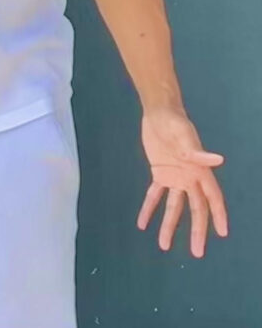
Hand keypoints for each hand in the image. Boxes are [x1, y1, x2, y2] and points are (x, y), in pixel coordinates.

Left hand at [137, 106, 227, 257]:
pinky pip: (154, 195)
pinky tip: (142, 223)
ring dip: (170, 225)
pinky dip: (149, 208)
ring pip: (174, 207)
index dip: (218, 215)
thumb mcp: (183, 134)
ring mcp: (175, 178)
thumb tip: (217, 160)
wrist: (158, 112)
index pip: (212, 198)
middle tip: (197, 253)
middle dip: (197, 231)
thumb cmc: (174, 121)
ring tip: (164, 246)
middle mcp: (190, 179)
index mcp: (199, 171)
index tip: (222, 233)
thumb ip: (196, 150)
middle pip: (195, 209)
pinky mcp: (160, 173)